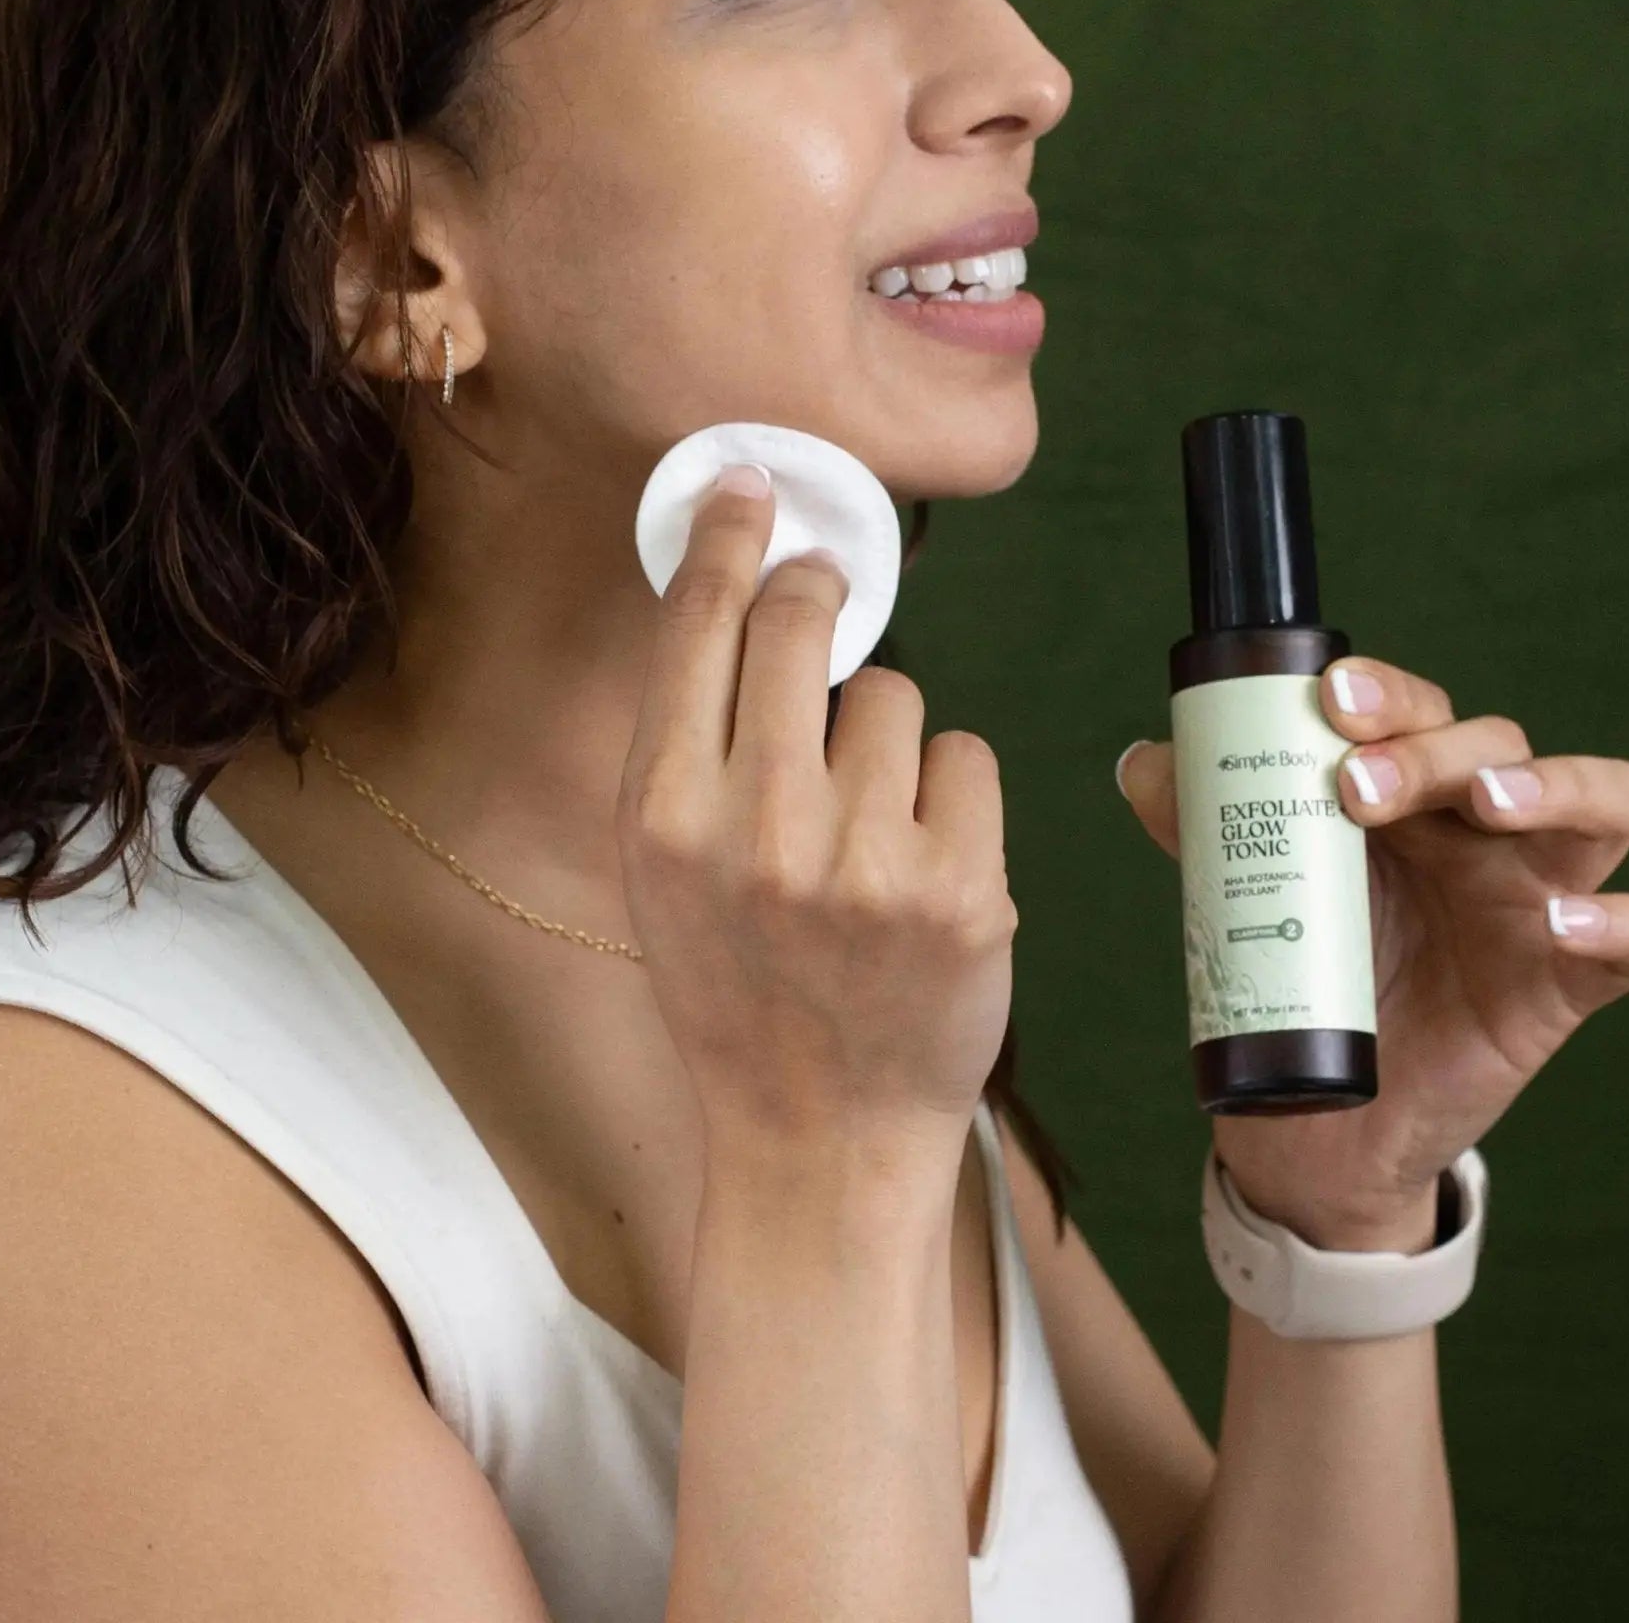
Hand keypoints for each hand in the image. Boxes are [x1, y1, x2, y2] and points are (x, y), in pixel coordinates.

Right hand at [617, 467, 1016, 1189]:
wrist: (818, 1141)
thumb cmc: (738, 997)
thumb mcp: (661, 878)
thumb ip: (689, 746)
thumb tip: (738, 596)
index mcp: (662, 818)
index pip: (700, 629)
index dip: (732, 539)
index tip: (754, 487)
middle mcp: (758, 828)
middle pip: (806, 623)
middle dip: (820, 594)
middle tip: (826, 597)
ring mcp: (866, 860)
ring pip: (897, 697)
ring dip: (888, 742)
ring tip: (867, 834)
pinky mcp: (963, 888)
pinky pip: (967, 757)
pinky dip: (951, 797)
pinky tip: (925, 867)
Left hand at [1115, 657, 1628, 1248]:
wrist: (1318, 1117)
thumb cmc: (1303, 973)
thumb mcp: (1249, 895)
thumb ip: (1202, 828)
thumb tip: (1147, 763)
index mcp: (1408, 789)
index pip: (1418, 709)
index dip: (1386, 694)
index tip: (1330, 701)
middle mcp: (1482, 825)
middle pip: (1497, 742)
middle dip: (1431, 749)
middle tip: (1357, 787)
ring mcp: (1536, 895)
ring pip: (1602, 800)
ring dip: (1551, 786)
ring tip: (1489, 803)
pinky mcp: (1564, 983)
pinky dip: (1619, 921)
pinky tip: (1564, 922)